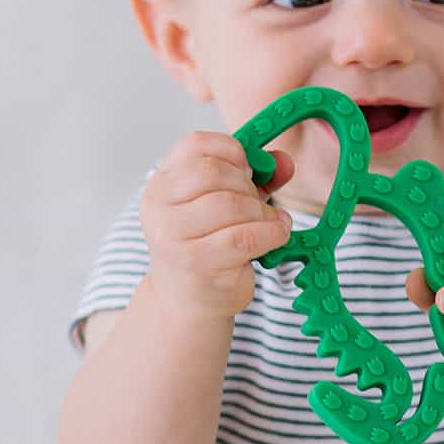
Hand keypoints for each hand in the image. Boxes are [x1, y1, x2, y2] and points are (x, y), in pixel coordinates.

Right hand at [140, 131, 294, 319]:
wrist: (189, 299)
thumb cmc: (209, 245)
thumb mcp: (230, 203)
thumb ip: (257, 177)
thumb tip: (284, 163)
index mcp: (162, 182)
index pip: (196, 144)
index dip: (232, 151)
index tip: (249, 169)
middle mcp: (159, 205)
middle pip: (215, 173)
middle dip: (249, 187)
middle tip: (260, 203)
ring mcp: (172, 235)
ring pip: (231, 204)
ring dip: (262, 212)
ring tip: (269, 222)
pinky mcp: (194, 262)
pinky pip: (244, 236)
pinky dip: (271, 232)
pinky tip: (276, 235)